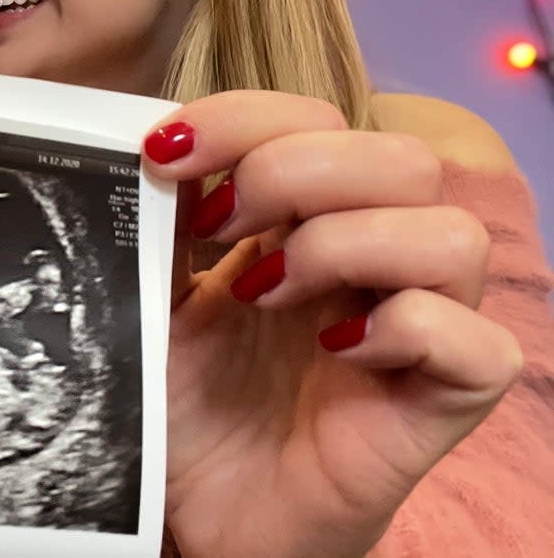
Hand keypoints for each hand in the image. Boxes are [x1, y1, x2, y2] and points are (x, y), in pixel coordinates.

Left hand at [141, 91, 521, 557]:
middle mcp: (373, 261)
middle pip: (400, 158)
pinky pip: (476, 344)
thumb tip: (155, 142)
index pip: (317, 119)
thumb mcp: (154, 296)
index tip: (165, 155)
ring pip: (453, 235)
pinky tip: (334, 351)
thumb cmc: (187, 400)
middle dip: (295, 171)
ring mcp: (415, 329)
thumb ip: (162, 222)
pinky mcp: (438, 404)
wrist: (198, 512)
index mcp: (305, 220)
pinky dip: (407, 329)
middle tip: (218, 226)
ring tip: (264, 294)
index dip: (246, 118)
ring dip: (345, 245)